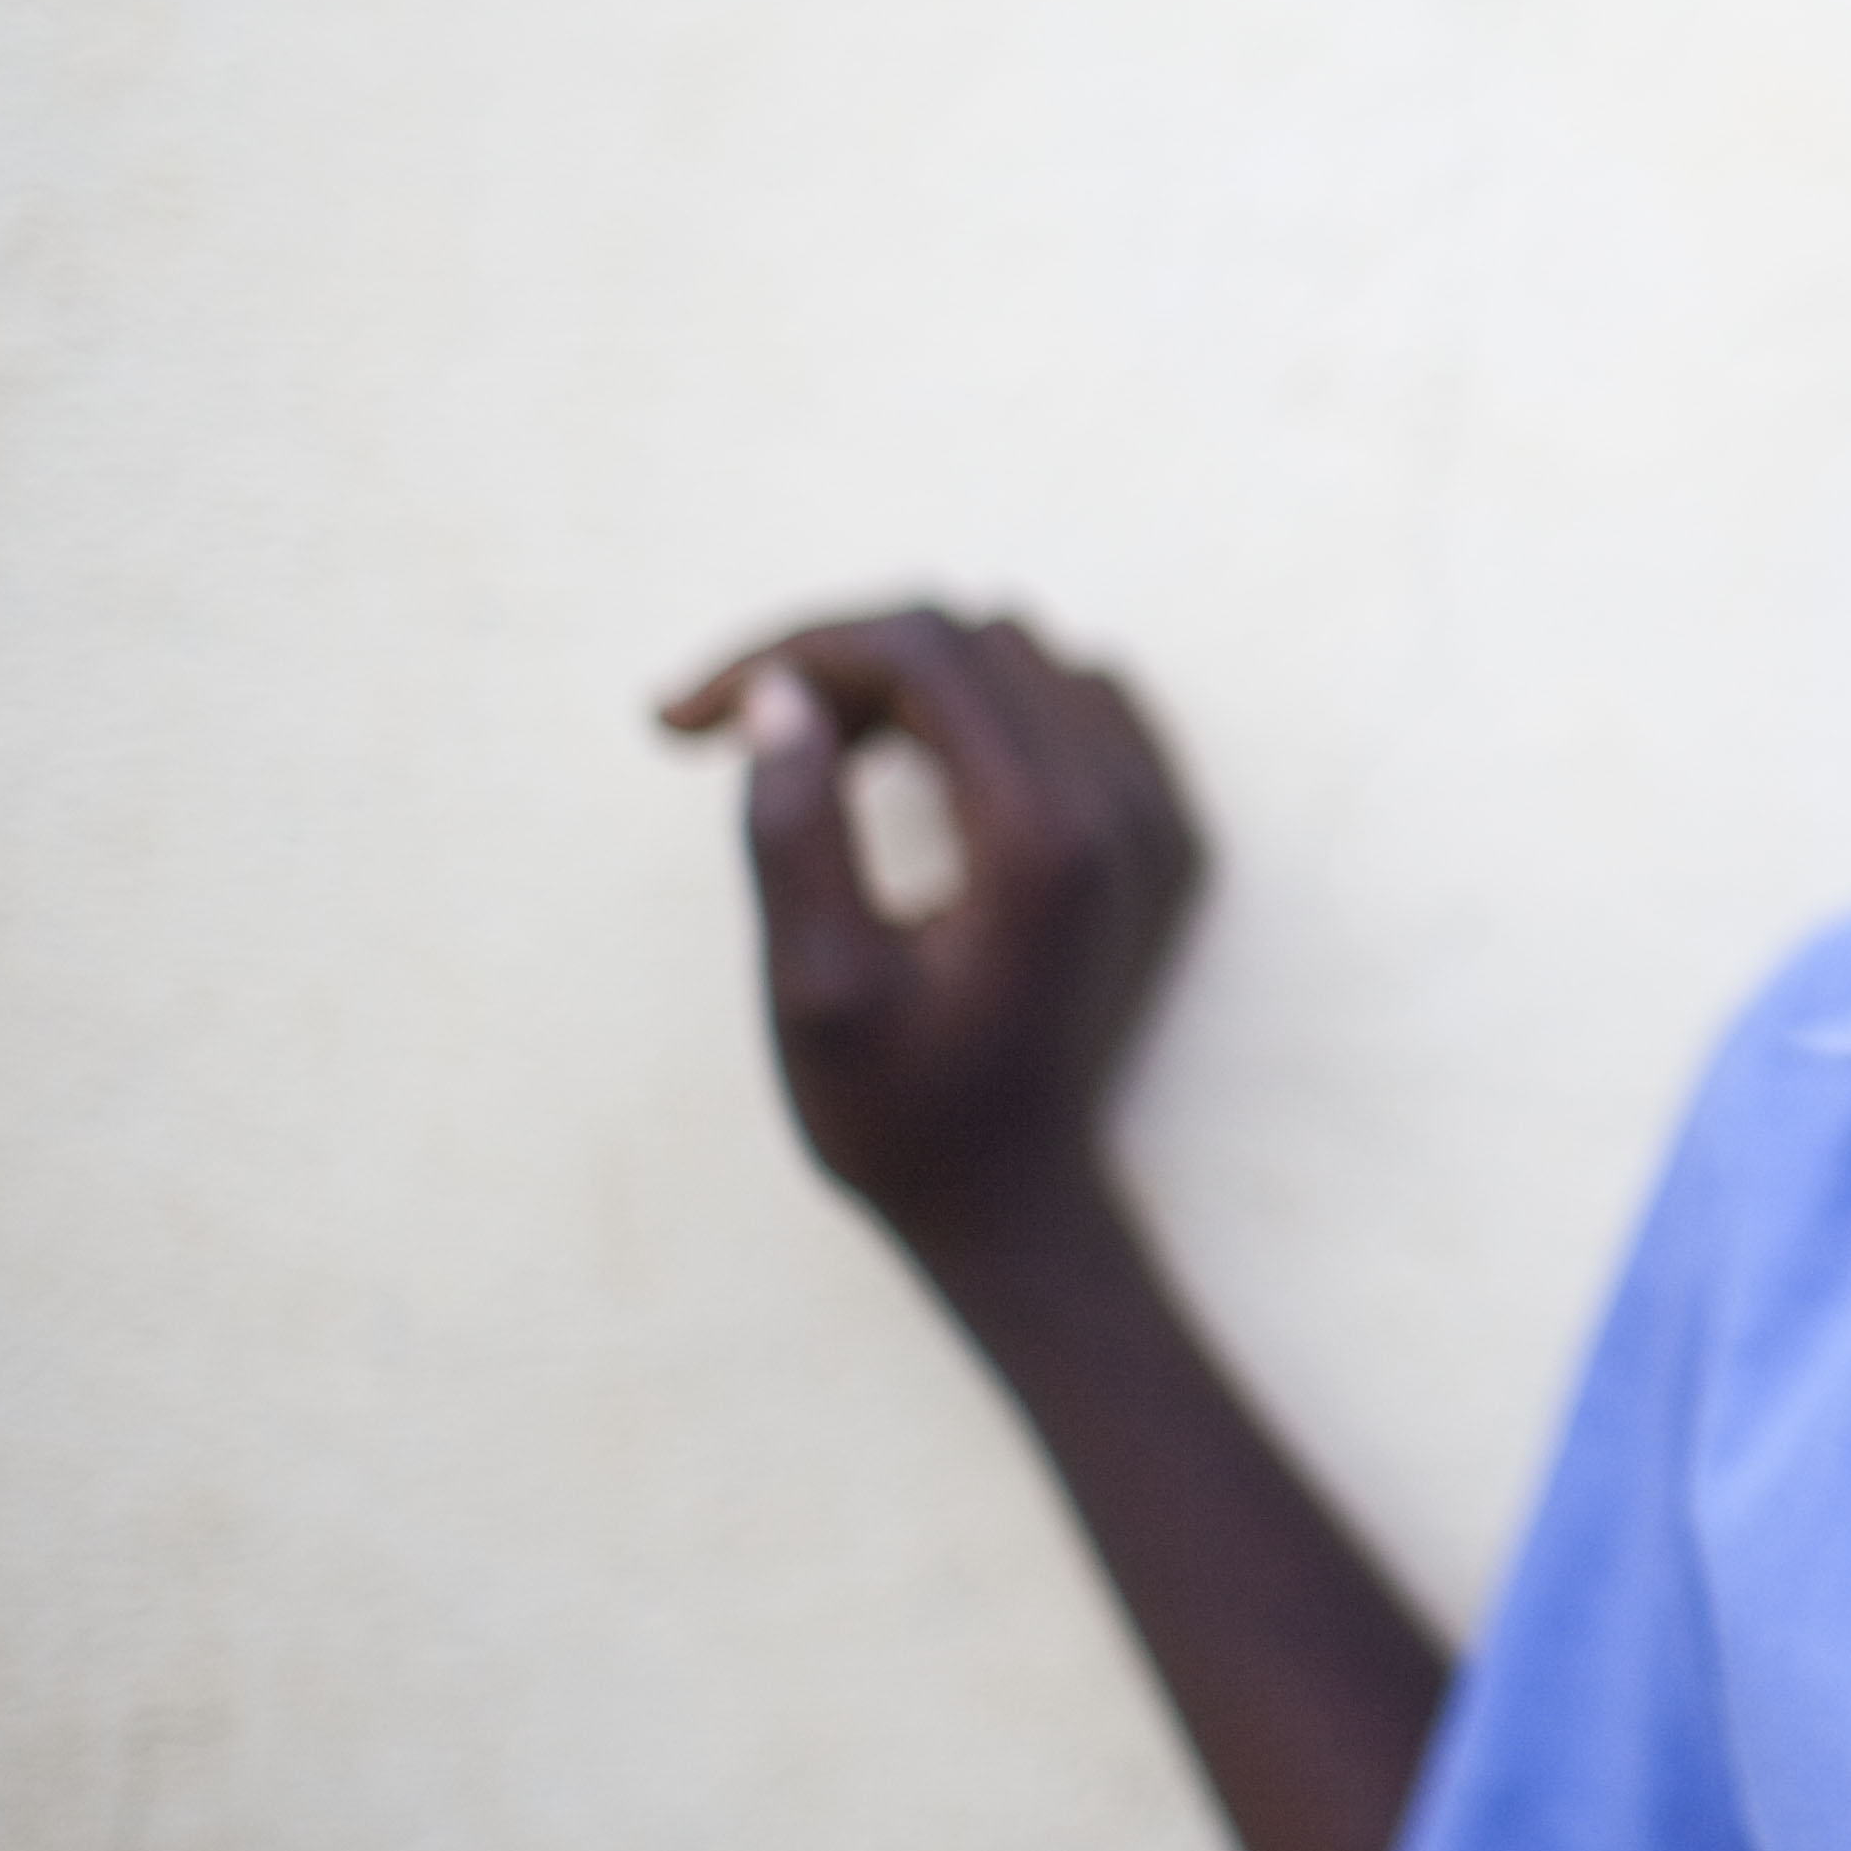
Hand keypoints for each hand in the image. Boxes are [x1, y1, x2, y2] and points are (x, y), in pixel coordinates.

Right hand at [658, 606, 1204, 1260]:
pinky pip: (1078, 707)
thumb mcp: (815, 990)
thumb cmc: (902, 1121)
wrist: (1020, 1211)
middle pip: (973, 639)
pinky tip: (909, 764)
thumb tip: (782, 694)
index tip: (683, 719)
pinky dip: (983, 708)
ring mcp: (1164, 820)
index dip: (790, 652)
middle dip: (836, 659)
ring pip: (1025, 660)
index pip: (922, 650)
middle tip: (728, 732)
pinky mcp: (1167, 841)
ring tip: (809, 751)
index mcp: (1045, 837)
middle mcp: (1130, 807)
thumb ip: (795, 831)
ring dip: (906, 677)